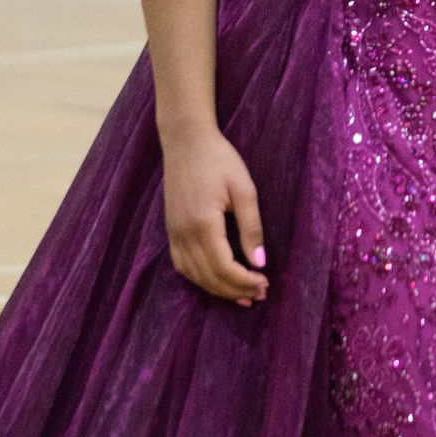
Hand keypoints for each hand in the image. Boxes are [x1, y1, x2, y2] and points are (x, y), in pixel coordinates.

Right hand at [161, 126, 269, 306]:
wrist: (186, 141)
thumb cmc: (219, 160)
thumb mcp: (244, 189)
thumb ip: (251, 227)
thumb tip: (260, 262)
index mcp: (204, 225)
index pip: (224, 268)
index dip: (245, 282)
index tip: (265, 284)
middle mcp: (184, 235)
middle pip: (209, 277)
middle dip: (235, 290)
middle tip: (259, 294)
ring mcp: (174, 234)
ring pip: (194, 276)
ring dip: (218, 289)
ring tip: (241, 295)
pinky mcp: (170, 230)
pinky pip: (182, 265)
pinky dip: (199, 279)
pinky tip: (215, 281)